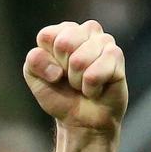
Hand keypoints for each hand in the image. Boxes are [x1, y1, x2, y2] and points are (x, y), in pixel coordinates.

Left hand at [23, 21, 127, 136]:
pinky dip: (90, 88)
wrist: (80, 119)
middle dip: (63, 68)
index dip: (46, 61)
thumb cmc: (59, 95)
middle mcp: (85, 31)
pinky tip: (95, 88)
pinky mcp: (116, 56)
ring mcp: (104, 41)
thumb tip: (55, 65)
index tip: (53, 72)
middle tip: (69, 78)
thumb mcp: (36, 80)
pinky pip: (94, 73)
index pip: (47, 35)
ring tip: (82, 84)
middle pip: (64, 42)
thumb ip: (33, 62)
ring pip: (80, 59)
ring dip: (77, 80)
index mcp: (63, 32)